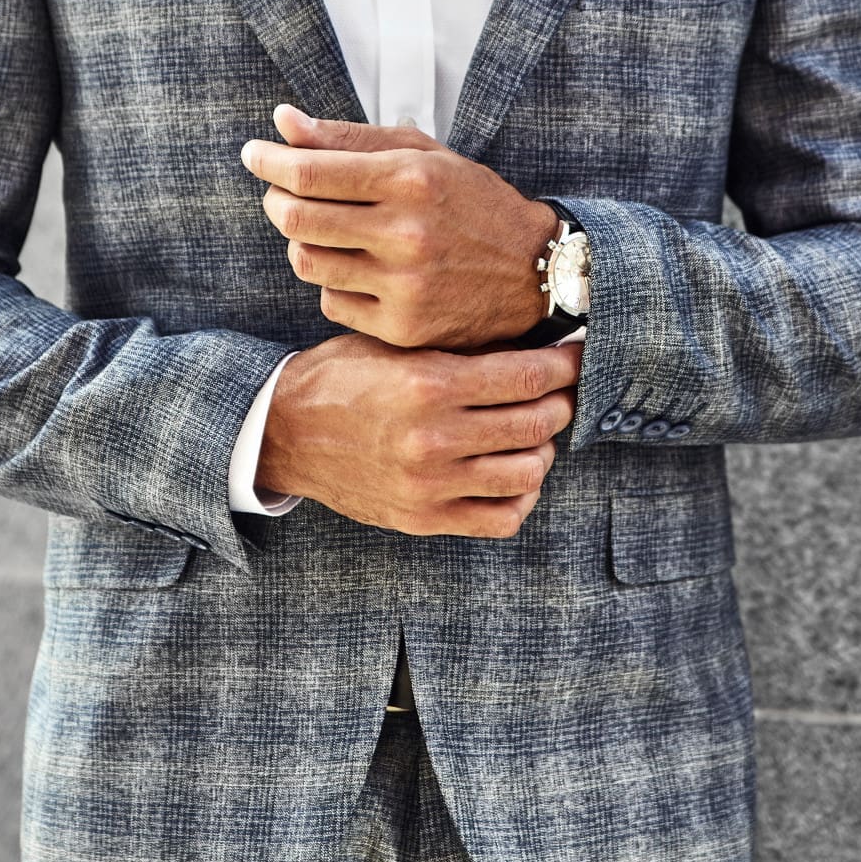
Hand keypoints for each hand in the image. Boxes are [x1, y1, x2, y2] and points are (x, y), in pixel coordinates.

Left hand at [240, 104, 560, 349]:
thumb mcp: (423, 155)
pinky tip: (357, 269)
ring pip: (307, 262)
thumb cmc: (473, 204)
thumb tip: (283, 123)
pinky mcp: (403, 327)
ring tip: (324, 231)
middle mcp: (406, 233)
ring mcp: (404, 286)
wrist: (535, 272)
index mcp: (410, 180)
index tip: (254, 153)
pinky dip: (333, 283)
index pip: (309, 173)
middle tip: (281, 193)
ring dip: (301, 242)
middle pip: (296, 219)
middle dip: (276, 200)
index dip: (268, 161)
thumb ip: (350, 138)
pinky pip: (331, 302)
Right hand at [255, 334, 581, 537]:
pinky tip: (514, 473)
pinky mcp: (423, 517)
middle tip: (561, 391)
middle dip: (560, 403)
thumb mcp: (395, 345)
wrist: (283, 432)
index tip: (577, 355)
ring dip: (543, 449)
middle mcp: (434, 438)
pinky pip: (501, 518)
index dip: (564, 365)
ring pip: (529, 472)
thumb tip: (530, 343)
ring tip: (535, 433)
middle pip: (536, 423)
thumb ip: (458, 349)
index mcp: (428, 385)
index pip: (527, 377)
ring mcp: (430, 484)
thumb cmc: (342, 377)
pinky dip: (521, 496)